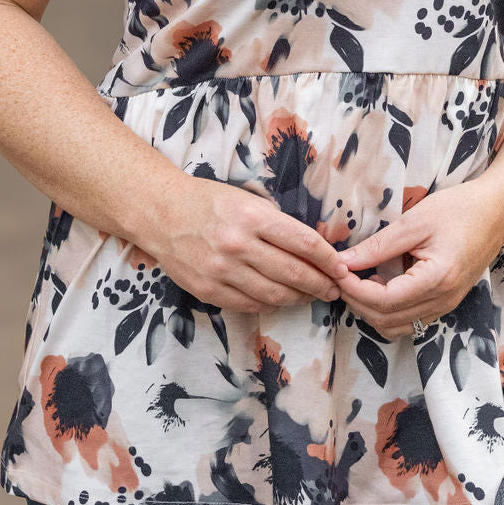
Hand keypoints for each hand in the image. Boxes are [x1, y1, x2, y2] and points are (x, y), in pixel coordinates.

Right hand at [137, 177, 349, 312]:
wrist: (161, 213)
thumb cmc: (209, 201)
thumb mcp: (247, 199)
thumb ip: (276, 223)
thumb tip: (313, 248)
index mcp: (253, 217)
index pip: (305, 244)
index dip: (329, 260)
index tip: (342, 268)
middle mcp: (239, 245)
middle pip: (294, 273)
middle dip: (321, 284)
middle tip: (334, 289)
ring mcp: (222, 271)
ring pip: (274, 295)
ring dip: (299, 299)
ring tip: (311, 296)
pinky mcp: (209, 291)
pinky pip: (249, 305)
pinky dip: (271, 304)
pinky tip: (281, 300)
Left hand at [335, 182, 503, 340]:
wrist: (496, 211)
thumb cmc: (459, 210)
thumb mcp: (414, 222)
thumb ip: (378, 246)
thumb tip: (344, 262)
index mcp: (437, 280)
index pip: (384, 302)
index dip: (354, 290)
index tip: (337, 271)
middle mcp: (443, 301)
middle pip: (387, 320)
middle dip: (357, 302)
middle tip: (341, 276)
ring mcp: (447, 306)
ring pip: (397, 327)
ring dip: (371, 310)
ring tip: (359, 280)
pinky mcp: (446, 303)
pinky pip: (410, 320)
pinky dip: (388, 310)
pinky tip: (381, 284)